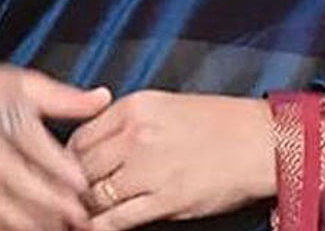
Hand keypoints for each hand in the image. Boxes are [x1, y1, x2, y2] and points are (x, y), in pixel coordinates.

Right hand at [0, 58, 110, 230]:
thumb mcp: (22, 82)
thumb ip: (63, 96)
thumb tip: (101, 98)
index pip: (27, 140)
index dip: (56, 163)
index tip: (81, 181)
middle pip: (9, 176)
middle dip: (45, 199)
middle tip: (76, 212)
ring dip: (25, 220)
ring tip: (56, 225)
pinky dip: (0, 227)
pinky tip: (25, 229)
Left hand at [68, 90, 275, 230]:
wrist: (257, 141)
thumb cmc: (217, 123)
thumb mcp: (165, 106)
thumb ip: (127, 123)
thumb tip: (96, 146)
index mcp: (136, 106)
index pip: (81, 136)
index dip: (68, 159)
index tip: (67, 172)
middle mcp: (137, 135)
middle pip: (81, 167)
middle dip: (70, 187)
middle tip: (67, 199)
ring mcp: (150, 169)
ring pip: (94, 196)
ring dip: (84, 209)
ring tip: (76, 217)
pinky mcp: (165, 201)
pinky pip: (117, 220)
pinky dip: (100, 228)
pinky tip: (94, 229)